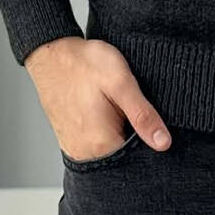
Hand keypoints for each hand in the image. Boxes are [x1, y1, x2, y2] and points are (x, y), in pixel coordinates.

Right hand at [24, 36, 171, 157]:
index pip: (138, 160)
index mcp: (102, 145)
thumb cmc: (84, 64)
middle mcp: (86, 153)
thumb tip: (163, 142)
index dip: (149, 141)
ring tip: (112, 105)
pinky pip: (95, 143)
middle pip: (123, 156)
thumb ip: (142, 115)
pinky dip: (104, 129)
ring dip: (118, 131)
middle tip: (125, 106)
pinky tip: (102, 109)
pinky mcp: (70, 139)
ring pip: (110, 148)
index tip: (146, 119)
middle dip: (133, 135)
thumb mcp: (121, 83)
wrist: (51, 54)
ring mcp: (75, 147)